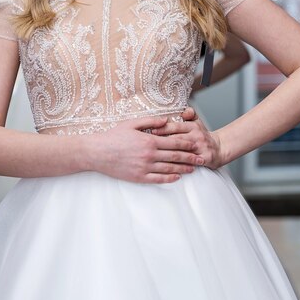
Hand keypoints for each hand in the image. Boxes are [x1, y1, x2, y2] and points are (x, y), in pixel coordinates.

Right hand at [88, 115, 203, 183]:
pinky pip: (158, 179)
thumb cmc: (114, 136)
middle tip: (202, 159)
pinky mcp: (139, 177)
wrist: (98, 153)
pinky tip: (177, 177)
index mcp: (149, 141)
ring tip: (193, 169)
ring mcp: (144, 167)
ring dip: (183, 169)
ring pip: (169, 169)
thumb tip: (166, 120)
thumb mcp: (132, 124)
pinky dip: (169, 178)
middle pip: (175, 157)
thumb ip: (151, 121)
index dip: (187, 144)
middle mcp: (149, 155)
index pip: (174, 142)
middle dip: (190, 157)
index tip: (196, 144)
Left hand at [151, 107, 223, 169]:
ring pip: (183, 151)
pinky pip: (190, 162)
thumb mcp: (197, 121)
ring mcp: (201, 148)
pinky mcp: (205, 158)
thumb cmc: (202, 135)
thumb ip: (189, 113)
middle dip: (164, 141)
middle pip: (178, 139)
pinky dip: (180, 165)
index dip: (164, 128)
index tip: (151, 130)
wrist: (219, 148)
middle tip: (150, 144)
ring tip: (157, 155)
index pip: (176, 126)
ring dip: (169, 153)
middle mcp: (197, 136)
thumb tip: (183, 110)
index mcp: (193, 126)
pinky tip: (169, 167)